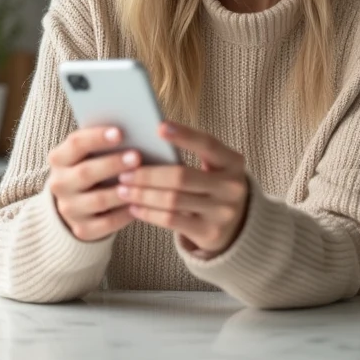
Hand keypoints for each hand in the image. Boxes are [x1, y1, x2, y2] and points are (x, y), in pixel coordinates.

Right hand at [47, 126, 141, 242]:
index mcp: (59, 159)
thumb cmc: (93, 167)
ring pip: (98, 200)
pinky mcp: (82, 229)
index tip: (120, 132)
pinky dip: (124, 214)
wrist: (78, 203)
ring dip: (122, 190)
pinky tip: (139, 205)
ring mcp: (69, 209)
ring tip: (142, 183)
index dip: (97, 137)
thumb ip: (104, 143)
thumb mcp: (90, 154)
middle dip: (113, 164)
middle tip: (137, 157)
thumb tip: (134, 131)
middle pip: (85, 172)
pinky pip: (106, 223)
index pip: (75, 144)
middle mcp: (59, 184)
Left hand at [118, 122, 248, 256]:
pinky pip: (172, 220)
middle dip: (148, 174)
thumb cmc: (213, 185)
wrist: (236, 225)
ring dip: (143, 194)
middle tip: (124, 172)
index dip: (184, 135)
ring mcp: (222, 212)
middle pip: (182, 177)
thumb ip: (191, 154)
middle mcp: (232, 187)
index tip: (158, 127)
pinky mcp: (210, 232)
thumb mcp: (213, 167)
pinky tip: (134, 208)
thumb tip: (147, 140)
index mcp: (233, 162)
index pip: (208, 144)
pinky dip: (149, 213)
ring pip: (173, 200)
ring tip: (123, 190)